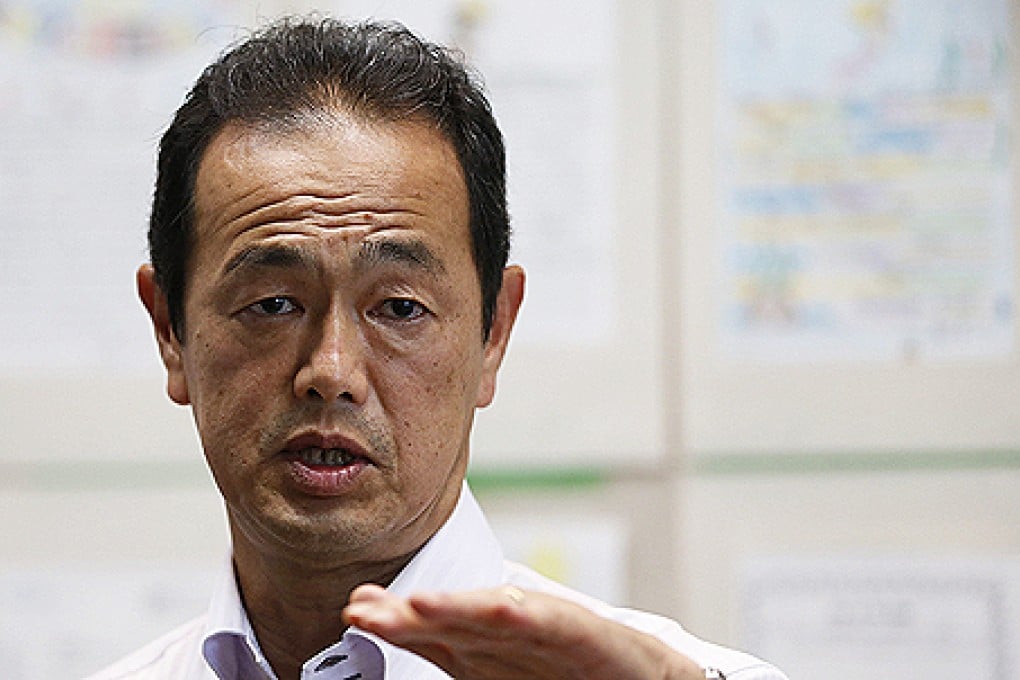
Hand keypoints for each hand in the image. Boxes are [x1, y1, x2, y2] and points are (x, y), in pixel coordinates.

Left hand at [342, 584, 704, 679]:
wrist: (636, 673)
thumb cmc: (564, 674)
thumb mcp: (489, 672)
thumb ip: (445, 651)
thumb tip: (403, 630)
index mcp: (480, 649)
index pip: (429, 632)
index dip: (393, 622)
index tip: (355, 613)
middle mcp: (504, 635)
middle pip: (450, 621)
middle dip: (407, 615)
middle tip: (364, 609)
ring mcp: (541, 628)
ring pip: (492, 616)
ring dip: (455, 610)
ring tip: (416, 607)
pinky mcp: (579, 631)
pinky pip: (548, 622)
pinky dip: (521, 613)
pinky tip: (498, 607)